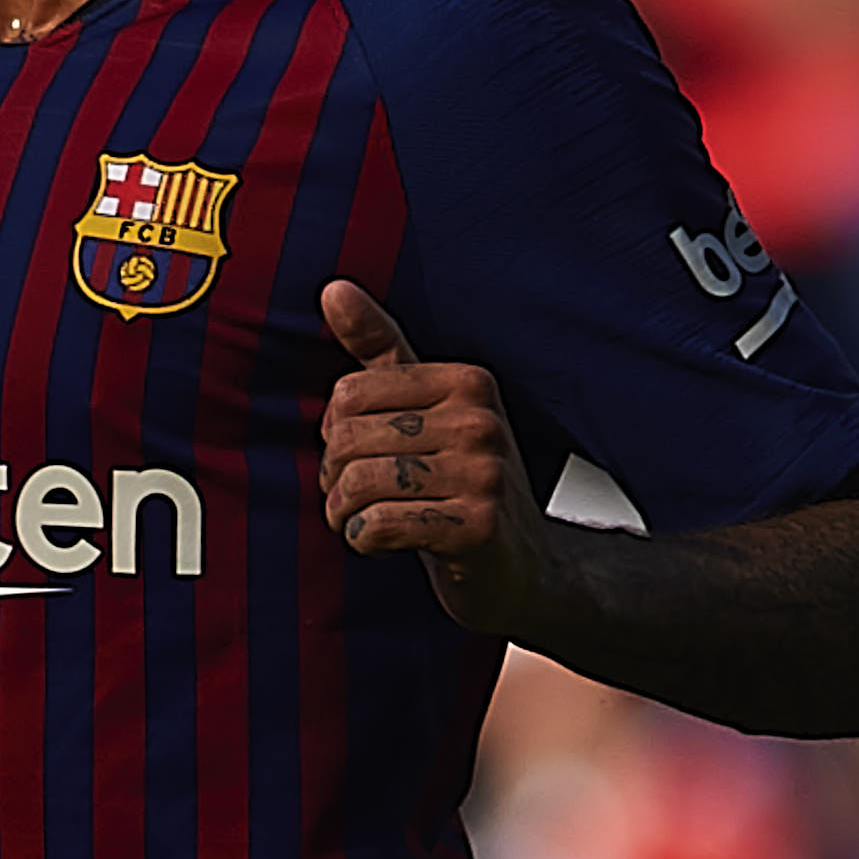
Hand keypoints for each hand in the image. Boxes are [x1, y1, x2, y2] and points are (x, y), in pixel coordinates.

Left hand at [318, 280, 549, 637]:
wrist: (525, 570)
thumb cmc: (465, 488)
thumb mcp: (427, 411)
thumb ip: (380, 350)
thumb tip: (333, 288)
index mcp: (467, 383)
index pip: (349, 392)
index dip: (336, 434)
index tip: (361, 457)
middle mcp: (480, 421)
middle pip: (347, 437)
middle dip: (335, 478)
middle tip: (356, 499)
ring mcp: (483, 474)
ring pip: (359, 482)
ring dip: (345, 513)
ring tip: (363, 521)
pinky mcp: (476, 527)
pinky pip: (380, 524)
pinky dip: (365, 540)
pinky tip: (384, 544)